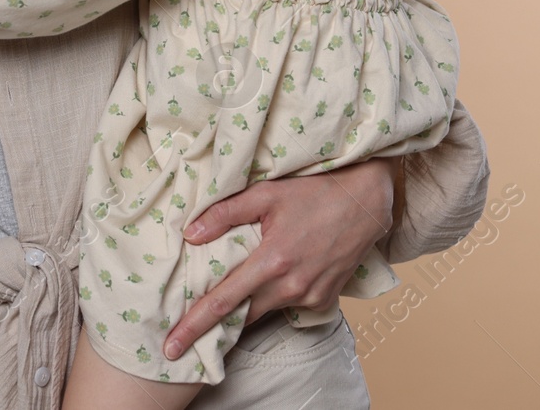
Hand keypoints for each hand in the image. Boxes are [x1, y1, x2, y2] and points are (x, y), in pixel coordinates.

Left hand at [161, 158, 395, 359]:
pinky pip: (287, 305)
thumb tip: (190, 234)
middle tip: (182, 338)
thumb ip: (225, 214)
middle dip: (212, 329)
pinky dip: (272, 298)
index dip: (194, 326)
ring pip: (264, 310)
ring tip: (223, 303)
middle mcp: (292, 285)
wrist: (366, 201)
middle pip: (241, 316)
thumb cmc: (314, 192)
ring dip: (244, 308)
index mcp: (272, 261)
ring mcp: (310, 296)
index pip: (223, 301)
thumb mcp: (266, 193)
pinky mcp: (323, 299)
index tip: (172, 346)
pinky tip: (268, 281)